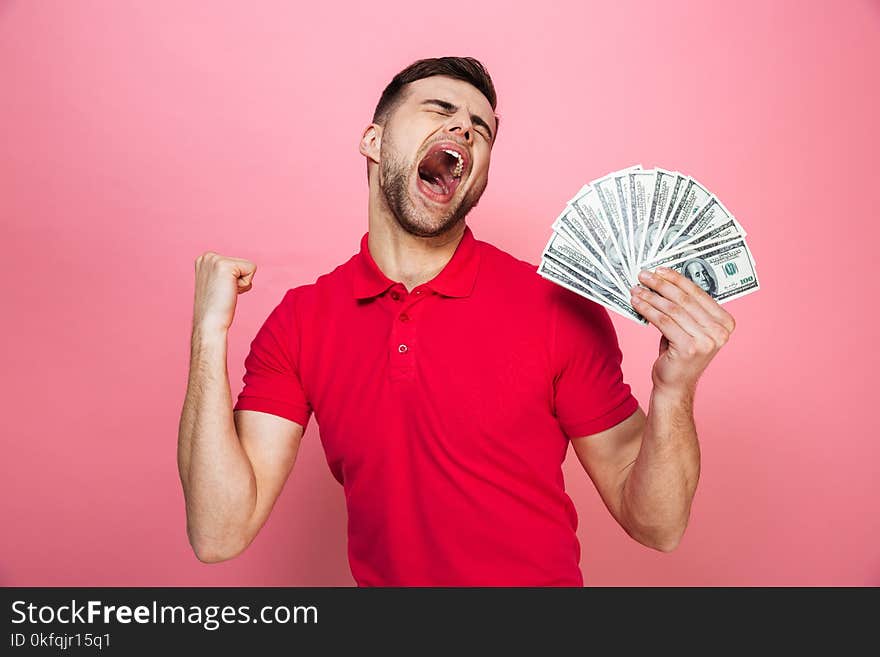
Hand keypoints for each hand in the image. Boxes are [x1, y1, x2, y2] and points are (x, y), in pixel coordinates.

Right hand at [192, 251, 256, 332]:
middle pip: (243, 264)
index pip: (235, 264)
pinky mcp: (225, 265)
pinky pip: (252, 269)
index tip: (220, 292)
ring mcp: (215, 260)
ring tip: (225, 294)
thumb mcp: (216, 285)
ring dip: (241, 284)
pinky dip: (245, 285)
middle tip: (223, 294)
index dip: (233, 281)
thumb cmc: (215, 309)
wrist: (209, 323)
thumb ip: (223, 275)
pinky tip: (230, 292)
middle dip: (238, 281)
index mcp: (204, 260)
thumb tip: (232, 276)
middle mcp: (207, 256)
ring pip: (248, 267)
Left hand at [630, 267, 734, 394]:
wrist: (676, 385)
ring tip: (636, 290)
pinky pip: (664, 322)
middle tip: (644, 275)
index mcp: (726, 322)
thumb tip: (665, 280)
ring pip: (673, 310)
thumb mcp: (689, 327)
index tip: (659, 270)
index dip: (677, 279)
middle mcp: (720, 331)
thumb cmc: (680, 354)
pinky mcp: (689, 348)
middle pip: (685, 300)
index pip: (698, 293)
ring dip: (651, 297)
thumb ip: (686, 308)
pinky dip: (648, 310)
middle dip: (661, 285)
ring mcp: (707, 341)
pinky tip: (637, 303)